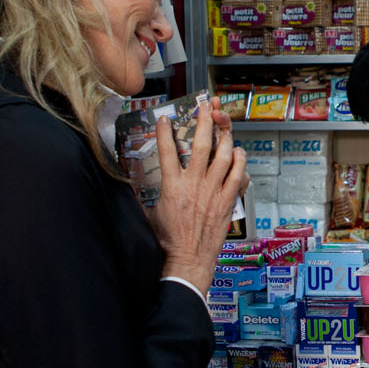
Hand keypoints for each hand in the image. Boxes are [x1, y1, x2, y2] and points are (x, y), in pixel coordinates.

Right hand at [154, 104, 245, 290]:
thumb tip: (129, 185)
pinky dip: (239, 162)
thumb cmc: (168, 241)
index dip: (165, 131)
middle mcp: (193, 185)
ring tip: (224, 125)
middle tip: (207, 106)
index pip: (166, 150)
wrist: (187, 261)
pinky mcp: (226, 202)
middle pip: (201, 144)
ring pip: (223, 156)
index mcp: (171, 186)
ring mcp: (212, 192)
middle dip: (205, 121)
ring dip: (225, 137)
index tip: (165, 119)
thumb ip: (142, 196)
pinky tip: (239, 153)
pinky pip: (237, 176)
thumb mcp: (148, 214)